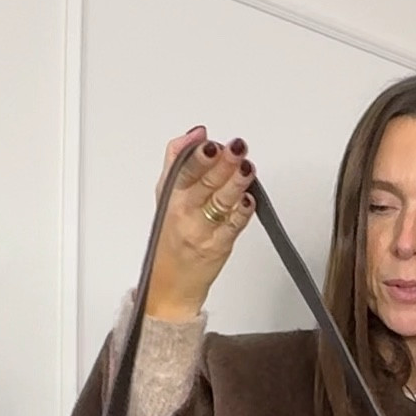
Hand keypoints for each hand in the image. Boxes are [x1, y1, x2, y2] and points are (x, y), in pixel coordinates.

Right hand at [145, 126, 257, 319]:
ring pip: (220, 203)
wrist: (171, 282)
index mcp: (170, 196)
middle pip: (204, 184)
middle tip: (236, 148)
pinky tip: (249, 199)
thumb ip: (179, 160)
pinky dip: (242, 212)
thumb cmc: (171, 235)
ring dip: (236, 184)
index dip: (198, 155)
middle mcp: (184, 212)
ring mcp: (201, 231)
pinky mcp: (218, 247)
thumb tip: (196, 133)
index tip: (210, 142)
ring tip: (247, 168)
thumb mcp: (165, 194)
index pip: (183, 171)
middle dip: (222, 164)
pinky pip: (233, 226)